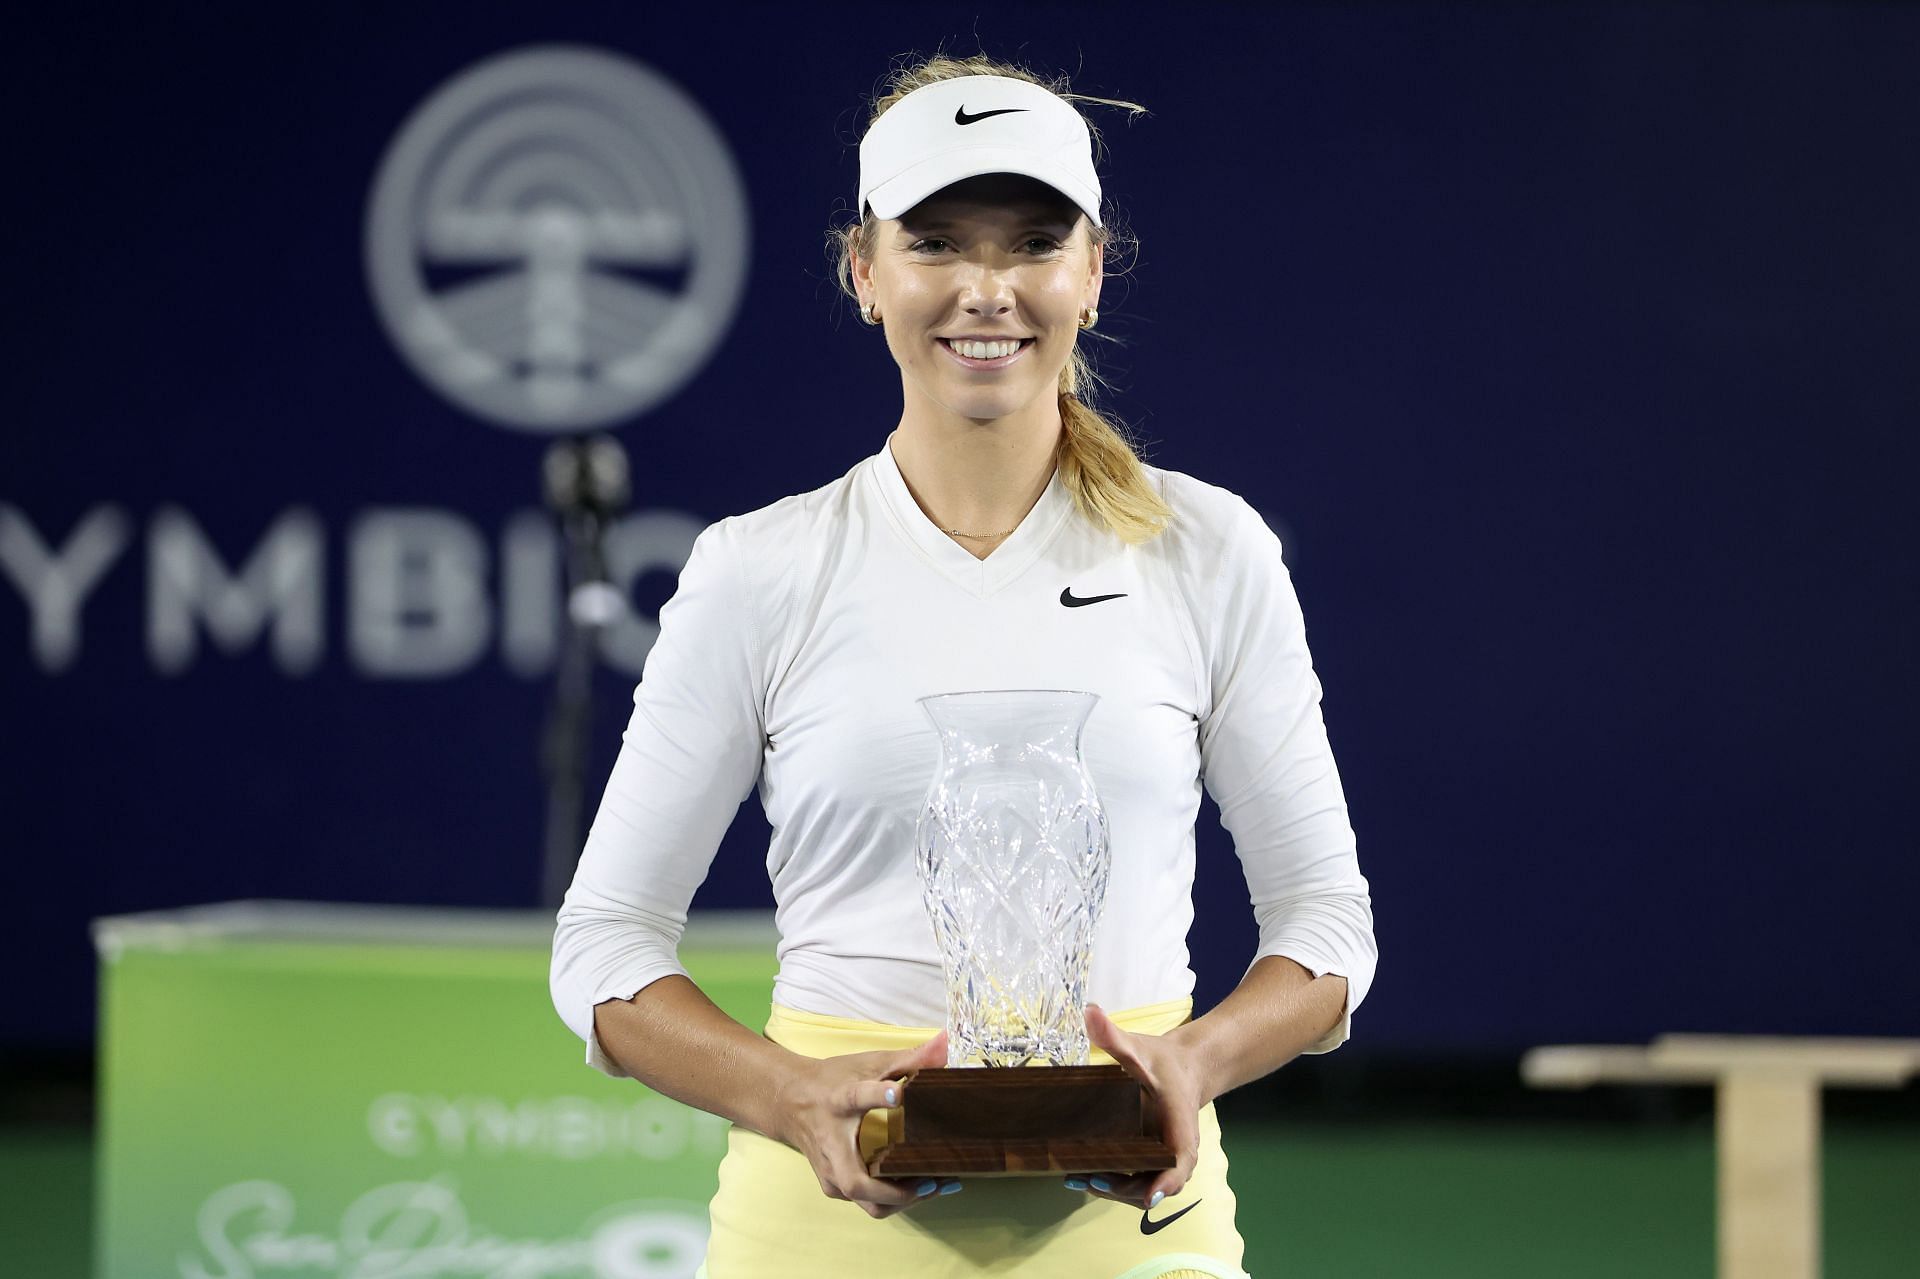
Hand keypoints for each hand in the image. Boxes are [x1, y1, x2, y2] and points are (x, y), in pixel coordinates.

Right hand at [771, 1029, 959, 1217]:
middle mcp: (831, 1145)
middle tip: (935, 1178)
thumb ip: (910, 1057)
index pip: (858, 1097)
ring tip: (937, 1185)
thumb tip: (947, 1042)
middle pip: (860, 1183)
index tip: (899, 1093)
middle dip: (900, 1190)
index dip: (880, 1095)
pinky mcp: (835, 1187)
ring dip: (904, 1200)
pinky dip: (895, 1200)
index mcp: (839, 1102)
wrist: (790, 1102)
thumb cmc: (833, 1081)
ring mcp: (831, 1172)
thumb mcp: (869, 1063)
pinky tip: (920, 1187)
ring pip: (870, 1203)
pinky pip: (868, 1204)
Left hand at [1067, 1004, 1206, 1209]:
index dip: (1165, 1182)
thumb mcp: (1140, 1048)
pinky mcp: (1147, 1159)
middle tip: (1090, 1178)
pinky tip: (1082, 1175)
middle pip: (1155, 1184)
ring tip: (1077, 1179)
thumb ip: (1114, 1036)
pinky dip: (1112, 1182)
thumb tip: (1089, 1011)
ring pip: (1142, 1186)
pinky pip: (1134, 1177)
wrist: (1182, 1068)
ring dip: (1114, 1190)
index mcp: (1181, 1129)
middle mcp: (1175, 1151)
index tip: (1149, 1195)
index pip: (1180, 1163)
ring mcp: (1161, 1158)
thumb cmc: (1164, 1062)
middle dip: (1124, 1189)